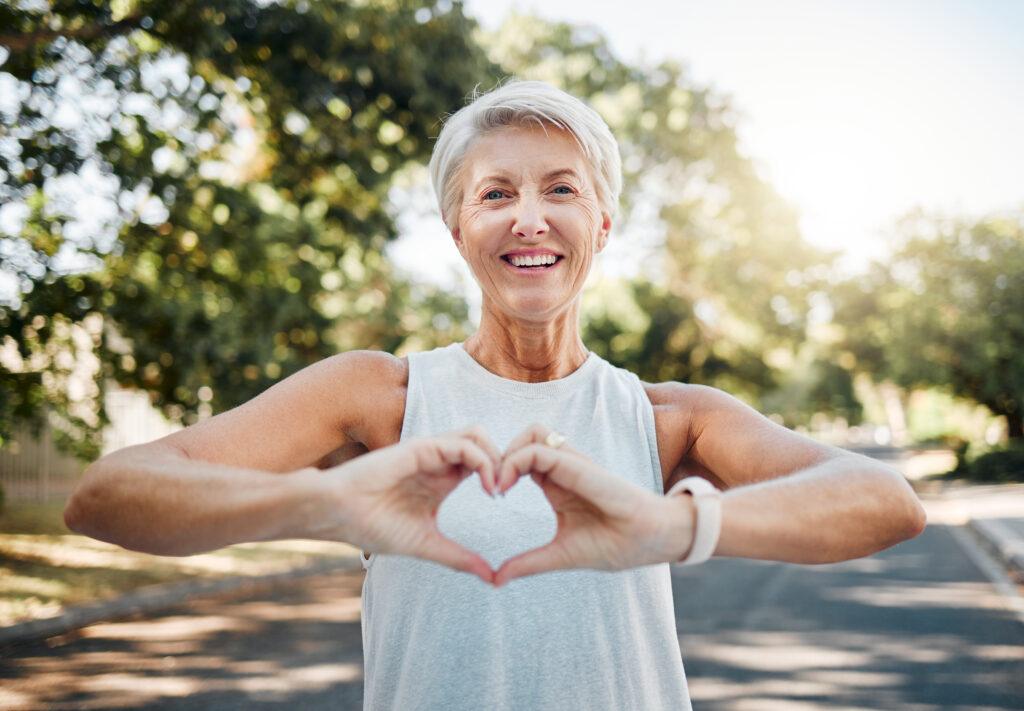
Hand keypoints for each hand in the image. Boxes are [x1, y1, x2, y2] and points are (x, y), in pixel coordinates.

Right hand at [327, 426, 501, 583]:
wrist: (338, 514)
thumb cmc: (373, 526)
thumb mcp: (426, 544)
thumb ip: (459, 557)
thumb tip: (491, 577)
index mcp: (442, 480)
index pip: (483, 464)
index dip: (501, 476)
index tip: (505, 502)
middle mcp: (439, 461)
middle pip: (485, 444)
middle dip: (505, 462)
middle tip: (508, 491)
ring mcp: (431, 452)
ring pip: (477, 435)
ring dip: (496, 457)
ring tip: (497, 488)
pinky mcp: (422, 448)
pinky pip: (463, 444)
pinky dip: (482, 460)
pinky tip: (486, 486)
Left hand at [492, 424, 695, 586]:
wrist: (652, 541)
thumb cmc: (615, 545)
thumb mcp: (560, 555)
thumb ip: (528, 563)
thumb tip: (495, 580)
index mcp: (557, 484)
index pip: (522, 459)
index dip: (501, 470)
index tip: (491, 496)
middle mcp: (563, 468)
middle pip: (523, 438)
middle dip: (499, 455)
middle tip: (489, 486)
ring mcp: (572, 464)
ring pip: (531, 433)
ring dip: (508, 452)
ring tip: (498, 484)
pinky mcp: (579, 466)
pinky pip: (541, 449)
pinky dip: (517, 460)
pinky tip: (506, 486)